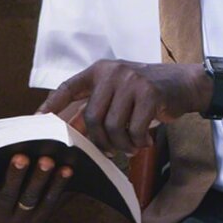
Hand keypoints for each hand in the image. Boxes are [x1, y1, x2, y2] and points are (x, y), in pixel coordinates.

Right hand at [0, 150, 72, 222]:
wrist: (7, 205)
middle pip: (8, 197)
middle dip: (15, 176)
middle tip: (21, 156)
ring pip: (32, 200)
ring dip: (41, 180)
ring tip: (47, 160)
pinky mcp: (40, 219)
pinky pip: (52, 202)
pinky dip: (60, 185)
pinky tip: (66, 169)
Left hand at [37, 59, 205, 154]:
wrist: (185, 83)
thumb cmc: (147, 92)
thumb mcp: (118, 91)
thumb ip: (96, 105)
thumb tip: (70, 128)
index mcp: (99, 71)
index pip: (68, 87)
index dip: (51, 104)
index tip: (37, 120)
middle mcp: (112, 72)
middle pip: (92, 117)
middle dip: (100, 141)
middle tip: (110, 151)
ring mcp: (130, 81)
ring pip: (113, 126)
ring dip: (122, 144)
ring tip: (131, 147)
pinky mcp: (149, 93)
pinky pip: (134, 129)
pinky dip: (139, 141)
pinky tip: (145, 142)